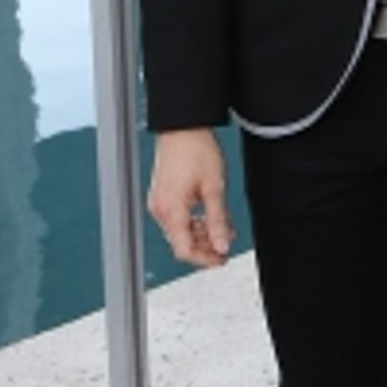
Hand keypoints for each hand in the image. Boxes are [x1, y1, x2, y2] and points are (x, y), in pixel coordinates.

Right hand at [148, 128, 235, 267]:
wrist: (183, 127)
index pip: (184, 250)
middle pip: (181, 242)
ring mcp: (159, 202)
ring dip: (202, 233)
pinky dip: (194, 221)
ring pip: (180, 231)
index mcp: (171, 210)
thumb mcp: (214, 188)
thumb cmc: (196, 150)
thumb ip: (218, 221)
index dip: (205, 259)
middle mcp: (160, 209)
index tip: (221, 259)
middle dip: (206, 246)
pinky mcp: (162, 195)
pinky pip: (177, 218)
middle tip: (226, 244)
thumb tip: (222, 246)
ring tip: (223, 227)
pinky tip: (209, 216)